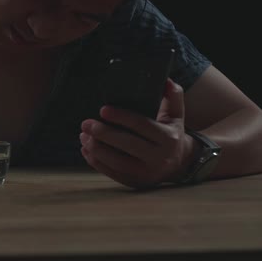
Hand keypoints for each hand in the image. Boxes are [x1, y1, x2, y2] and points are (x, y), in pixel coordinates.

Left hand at [80, 79, 196, 188]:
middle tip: (85, 124)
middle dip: (103, 134)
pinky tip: (86, 150)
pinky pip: (112, 173)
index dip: (121, 117)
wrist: (179, 165)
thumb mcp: (177, 116)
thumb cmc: (171, 134)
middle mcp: (159, 157)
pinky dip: (96, 163)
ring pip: (117, 162)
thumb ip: (174, 97)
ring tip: (83, 136)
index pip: (142, 125)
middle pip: (127, 144)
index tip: (102, 110)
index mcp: (168, 138)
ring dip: (96, 149)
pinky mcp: (135, 182)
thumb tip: (166, 80)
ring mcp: (146, 173)